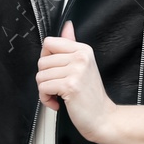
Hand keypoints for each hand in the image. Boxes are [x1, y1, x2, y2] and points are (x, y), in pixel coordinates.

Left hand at [36, 20, 118, 143]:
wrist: (103, 118)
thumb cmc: (91, 95)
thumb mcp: (84, 65)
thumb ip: (72, 45)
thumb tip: (67, 26)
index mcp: (83, 49)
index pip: (49, 42)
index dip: (46, 58)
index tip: (54, 70)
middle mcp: (81, 57)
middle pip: (42, 61)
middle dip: (45, 78)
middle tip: (57, 86)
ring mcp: (76, 71)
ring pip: (40, 75)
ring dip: (45, 90)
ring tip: (58, 95)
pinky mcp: (70, 86)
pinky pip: (43, 88)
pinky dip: (46, 99)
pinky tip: (57, 103)